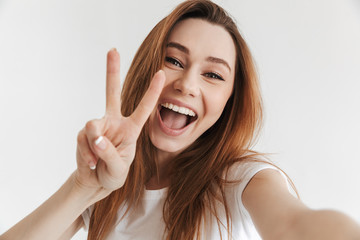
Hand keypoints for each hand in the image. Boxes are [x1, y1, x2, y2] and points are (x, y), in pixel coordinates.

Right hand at [75, 48, 164, 192]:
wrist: (94, 182)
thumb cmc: (113, 175)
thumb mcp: (118, 169)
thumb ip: (110, 154)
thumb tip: (97, 137)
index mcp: (130, 129)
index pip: (143, 108)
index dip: (152, 92)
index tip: (162, 73)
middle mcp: (114, 123)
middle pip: (112, 93)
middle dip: (112, 72)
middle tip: (112, 50)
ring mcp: (98, 127)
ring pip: (93, 126)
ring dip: (94, 146)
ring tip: (97, 161)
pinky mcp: (84, 134)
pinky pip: (83, 139)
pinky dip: (86, 154)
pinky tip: (90, 163)